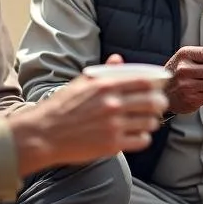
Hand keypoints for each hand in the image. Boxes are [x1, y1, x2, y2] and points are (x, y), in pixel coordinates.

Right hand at [9, 71, 168, 174]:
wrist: (43, 134)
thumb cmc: (61, 108)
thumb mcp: (80, 84)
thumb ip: (103, 72)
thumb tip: (118, 59)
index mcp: (105, 86)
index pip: (145, 82)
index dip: (158, 85)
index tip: (159, 89)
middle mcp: (112, 104)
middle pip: (153, 103)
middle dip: (160, 105)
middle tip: (158, 107)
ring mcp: (113, 125)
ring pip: (150, 123)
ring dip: (152, 122)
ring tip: (146, 122)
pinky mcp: (112, 145)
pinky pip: (141, 140)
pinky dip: (143, 138)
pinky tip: (137, 136)